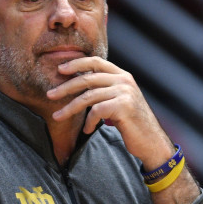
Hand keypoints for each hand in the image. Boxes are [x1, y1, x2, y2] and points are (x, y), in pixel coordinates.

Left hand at [47, 56, 173, 169]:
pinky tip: (87, 130)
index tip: (60, 69)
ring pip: (88, 96)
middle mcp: (124, 80)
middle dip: (65, 87)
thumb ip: (105, 90)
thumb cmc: (132, 123)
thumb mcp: (119, 101)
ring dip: (70, 108)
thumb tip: (79, 85)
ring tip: (58, 117)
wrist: (152, 141)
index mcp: (122, 75)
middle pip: (87, 78)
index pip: (96, 61)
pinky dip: (88, 122)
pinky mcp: (123, 106)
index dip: (76, 63)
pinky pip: (96, 111)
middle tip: (50, 95)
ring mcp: (125, 92)